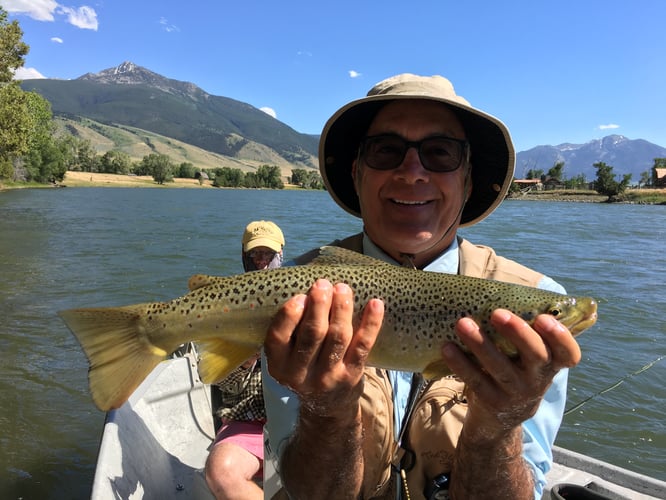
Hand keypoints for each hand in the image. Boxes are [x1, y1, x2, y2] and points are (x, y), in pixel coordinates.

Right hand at [264, 279, 383, 417]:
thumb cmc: (304, 368)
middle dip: (319, 305)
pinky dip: (370, 323)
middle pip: (313, 334)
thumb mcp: (286, 358)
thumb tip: (305, 289)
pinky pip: (363, 345)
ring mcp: (328, 377)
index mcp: (278, 364)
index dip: (290, 314)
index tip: (301, 296)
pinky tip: (375, 304)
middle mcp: (300, 374)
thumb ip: (290, 331)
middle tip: (323, 285)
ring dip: (342, 309)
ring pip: (338, 337)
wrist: (325, 406)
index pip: (279, 337)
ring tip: (343, 289)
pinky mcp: (352, 376)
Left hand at [442, 308, 580, 437]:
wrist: (499, 418)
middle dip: (519, 333)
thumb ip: (522, 330)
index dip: (561, 336)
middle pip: (536, 356)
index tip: (544, 317)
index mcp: (551, 363)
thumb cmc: (513, 369)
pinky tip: (447, 347)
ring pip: (500, 368)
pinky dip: (460, 364)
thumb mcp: (524, 356)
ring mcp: (516, 394)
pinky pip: (475, 381)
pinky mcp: (492, 403)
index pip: (569, 353)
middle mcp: (538, 380)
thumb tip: (496, 290)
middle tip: (498, 313)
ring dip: (480, 344)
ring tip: (462, 323)